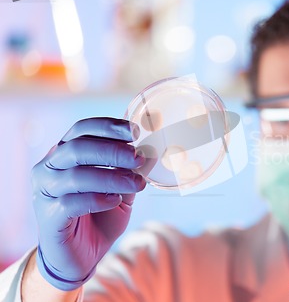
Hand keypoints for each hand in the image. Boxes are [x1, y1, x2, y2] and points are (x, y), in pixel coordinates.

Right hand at [31, 117, 145, 290]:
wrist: (80, 256)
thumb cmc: (99, 216)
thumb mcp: (121, 190)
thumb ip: (129, 172)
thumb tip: (148, 154)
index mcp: (64, 154)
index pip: (82, 129)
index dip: (108, 127)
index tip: (135, 131)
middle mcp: (49, 168)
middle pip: (77, 148)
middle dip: (112, 150)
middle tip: (138, 157)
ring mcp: (45, 192)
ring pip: (76, 175)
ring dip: (111, 177)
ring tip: (136, 183)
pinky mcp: (48, 216)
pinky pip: (71, 202)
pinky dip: (97, 199)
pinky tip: (115, 200)